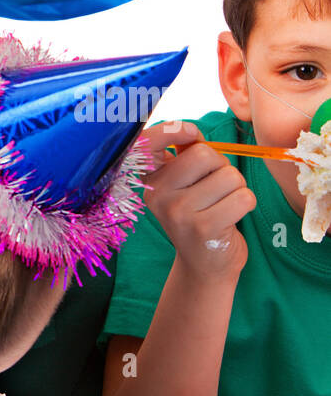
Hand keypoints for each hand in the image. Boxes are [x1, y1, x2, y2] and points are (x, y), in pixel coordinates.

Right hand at [141, 121, 255, 280]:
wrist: (204, 265)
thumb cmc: (199, 217)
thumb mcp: (183, 187)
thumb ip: (184, 156)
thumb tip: (190, 131)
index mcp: (150, 181)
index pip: (148, 142)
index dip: (172, 130)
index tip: (189, 133)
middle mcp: (157, 195)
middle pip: (205, 154)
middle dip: (221, 168)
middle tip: (214, 189)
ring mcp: (178, 212)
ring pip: (230, 176)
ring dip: (236, 189)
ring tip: (222, 206)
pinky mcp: (203, 228)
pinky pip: (244, 197)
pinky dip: (246, 205)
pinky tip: (230, 218)